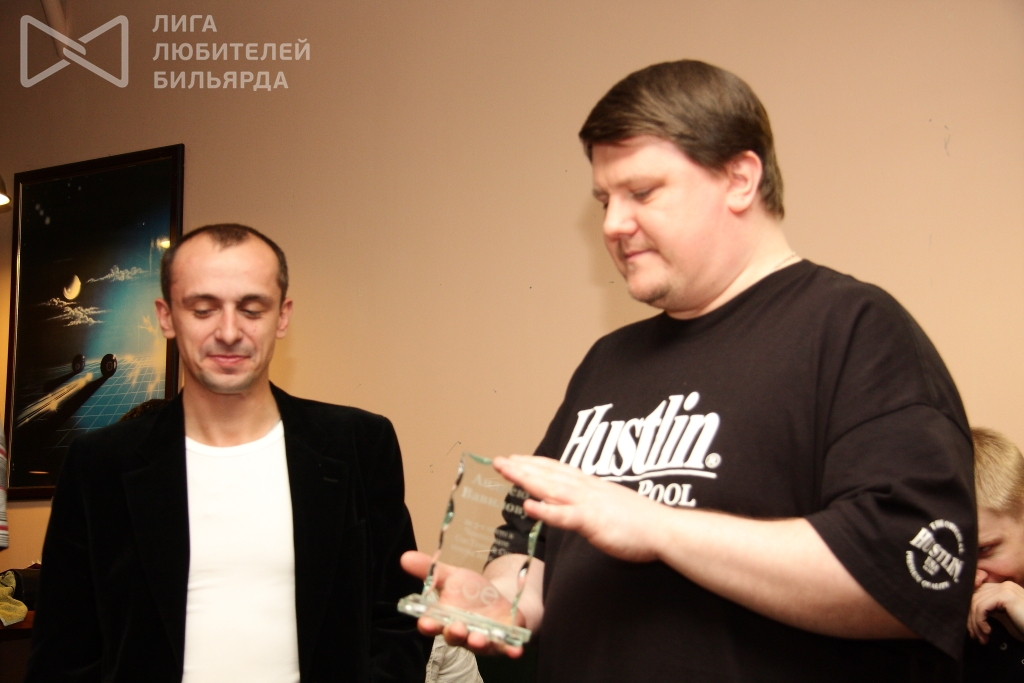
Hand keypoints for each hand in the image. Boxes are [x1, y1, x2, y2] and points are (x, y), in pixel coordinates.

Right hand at [400, 550, 523, 657]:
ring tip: (478, 638)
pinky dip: (510, 650)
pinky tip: (516, 650)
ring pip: (478, 644)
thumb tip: (405, 557)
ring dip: (478, 642)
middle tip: (455, 627)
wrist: (498, 600)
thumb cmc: (469, 592)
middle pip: (454, 637)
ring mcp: (482, 638)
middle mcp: (461, 632)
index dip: (428, 624)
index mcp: (444, 618)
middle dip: (454, 633)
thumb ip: (430, 570)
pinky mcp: (502, 641)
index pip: (432, 624)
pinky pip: (506, 648)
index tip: (425, 621)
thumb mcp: (451, 576)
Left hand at [493, 454, 662, 562]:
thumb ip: (590, 504)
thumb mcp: (611, 506)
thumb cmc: (641, 523)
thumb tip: (574, 506)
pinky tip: (528, 506)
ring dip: (526, 478)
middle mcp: (587, 490)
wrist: (665, 530)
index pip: (558, 470)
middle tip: (499, 460)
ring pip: (551, 488)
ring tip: (505, 471)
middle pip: (549, 474)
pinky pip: (565, 516)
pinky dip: (545, 510)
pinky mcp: (593, 522)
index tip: (516, 458)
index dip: (535, 463)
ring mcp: (589, 504)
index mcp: (591, 486)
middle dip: (522, 466)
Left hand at [968, 581, 1023, 643]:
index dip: (971, 612)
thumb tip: (969, 612)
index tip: (974, 630)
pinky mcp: (1005, 595)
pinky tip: (987, 632)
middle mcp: (1004, 585)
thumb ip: (990, 610)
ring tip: (981, 638)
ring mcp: (1005, 588)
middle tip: (975, 636)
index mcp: (1004, 588)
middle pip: (974, 598)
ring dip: (975, 624)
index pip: (977, 594)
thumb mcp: (1005, 617)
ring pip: (975, 604)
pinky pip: (981, 607)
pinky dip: (980, 622)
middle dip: (971, 619)